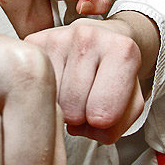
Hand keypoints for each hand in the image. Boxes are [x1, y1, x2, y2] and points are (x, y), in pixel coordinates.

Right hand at [26, 18, 144, 143]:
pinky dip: (45, 94)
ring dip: (61, 106)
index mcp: (122, 50)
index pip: (102, 113)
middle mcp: (88, 37)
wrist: (103, 40)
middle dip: (79, 117)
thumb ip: (115, 127)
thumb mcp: (131, 104)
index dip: (101, 125)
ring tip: (72, 93)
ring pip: (50, 101)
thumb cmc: (116, 75)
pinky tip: (57, 84)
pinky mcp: (34, 41)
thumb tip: (76, 127)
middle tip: (86, 103)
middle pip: (72, 110)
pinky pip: (33, 87)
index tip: (104, 114)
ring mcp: (58, 37)